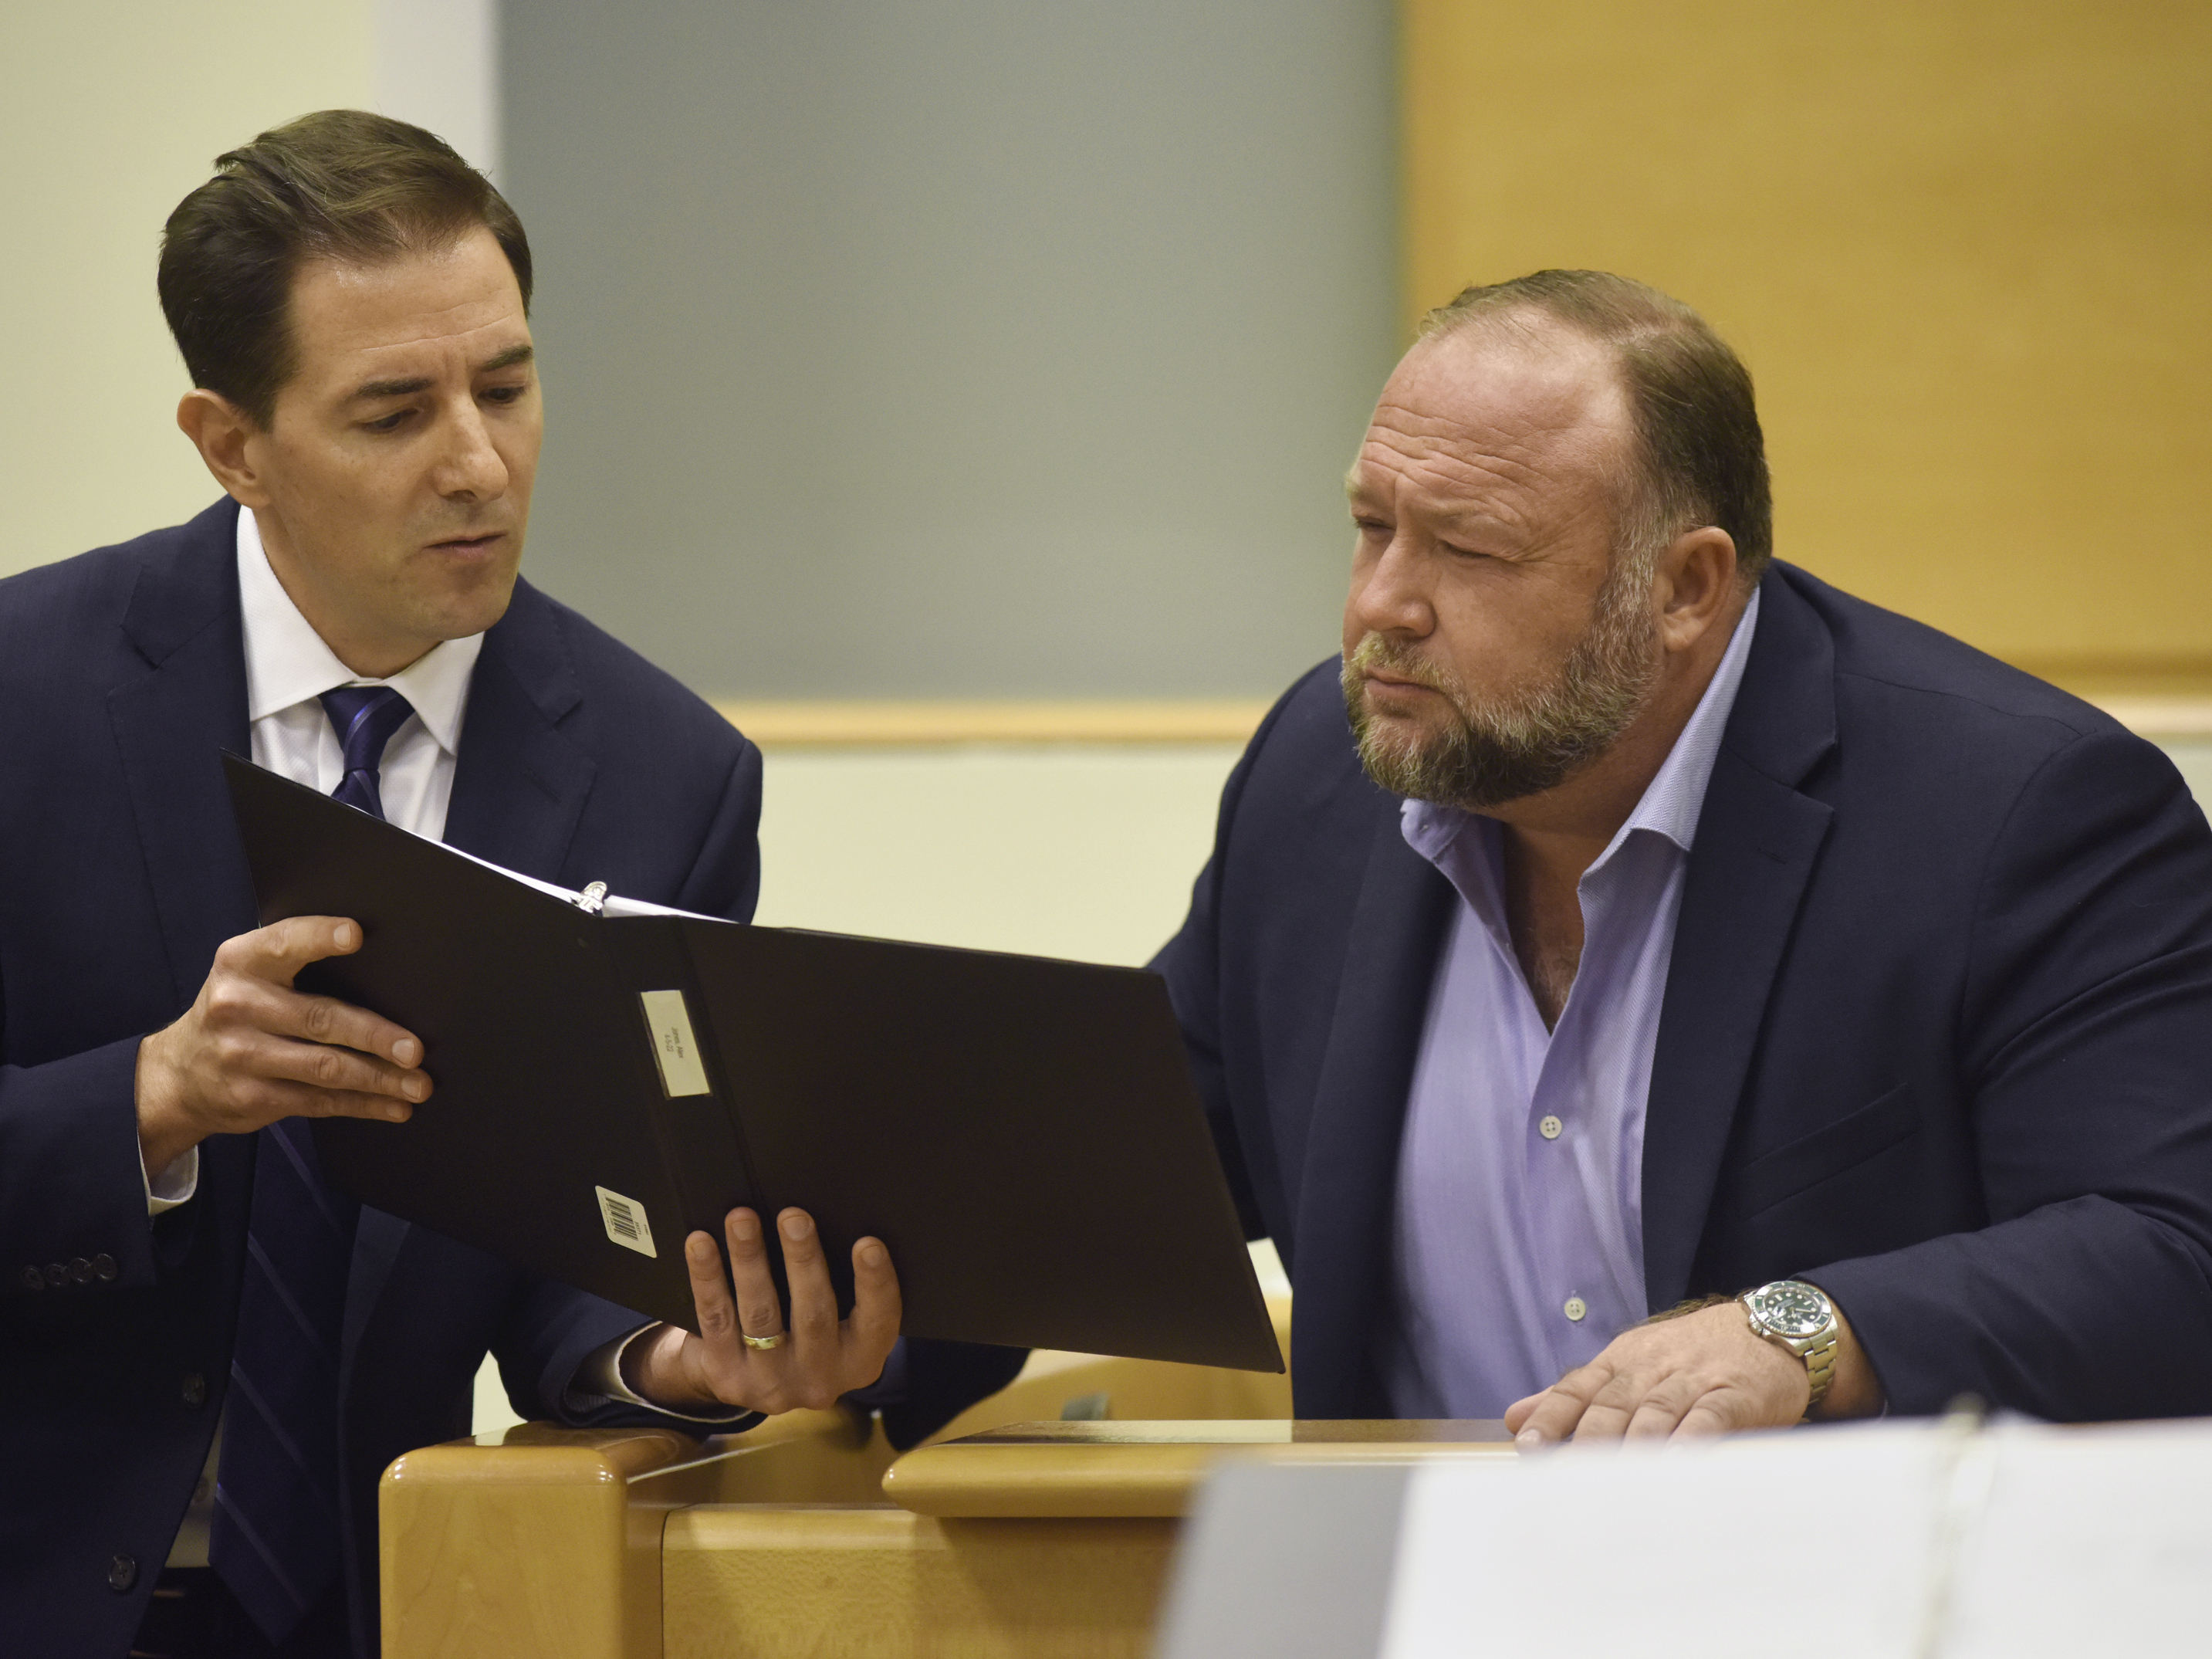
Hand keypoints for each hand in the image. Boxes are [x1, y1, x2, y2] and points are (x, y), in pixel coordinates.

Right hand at [135, 916, 429, 1173]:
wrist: (177, 1074)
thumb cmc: (235, 1010)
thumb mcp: (247, 973)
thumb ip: (293, 960)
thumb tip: (381, 964)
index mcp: (241, 962)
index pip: (283, 943)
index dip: (319, 937)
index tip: (356, 934)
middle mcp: (238, 1006)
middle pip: (319, 1019)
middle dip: (374, 1036)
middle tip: (415, 1049)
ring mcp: (243, 1056)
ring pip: (326, 1069)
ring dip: (380, 1079)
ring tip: (419, 1084)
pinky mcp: (254, 1098)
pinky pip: (320, 1101)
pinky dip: (364, 1105)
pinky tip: (395, 1105)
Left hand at [623, 1207, 900, 1415]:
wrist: (746, 1378)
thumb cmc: (805, 1327)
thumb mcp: (839, 1321)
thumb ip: (845, 1286)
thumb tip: (836, 1218)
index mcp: (861, 1359)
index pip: (879, 1322)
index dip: (876, 1283)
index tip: (868, 1243)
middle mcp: (820, 1379)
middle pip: (814, 1315)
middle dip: (803, 1260)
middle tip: (793, 1216)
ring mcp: (771, 1383)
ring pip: (761, 1314)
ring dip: (750, 1260)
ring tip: (742, 1219)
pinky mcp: (727, 1376)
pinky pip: (717, 1318)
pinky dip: (708, 1277)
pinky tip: (702, 1244)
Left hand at [1502, 1297, 1875, 1444]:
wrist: (1770, 1329)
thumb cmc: (1691, 1356)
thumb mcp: (1629, 1365)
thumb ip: (1574, 1395)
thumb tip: (1515, 1417)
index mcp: (1620, 1361)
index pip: (1577, 1388)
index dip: (1552, 1417)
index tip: (1528, 1445)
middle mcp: (1651, 1368)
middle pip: (1611, 1404)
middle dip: (1586, 1440)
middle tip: (1565, 1474)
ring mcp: (1692, 1380)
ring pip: (1654, 1412)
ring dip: (1632, 1445)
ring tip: (1610, 1480)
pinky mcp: (1734, 1395)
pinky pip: (1709, 1417)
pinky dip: (1691, 1437)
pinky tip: (1677, 1460)